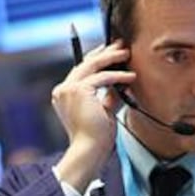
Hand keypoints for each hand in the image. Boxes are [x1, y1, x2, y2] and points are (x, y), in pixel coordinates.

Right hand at [51, 41, 134, 190]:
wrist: (89, 151)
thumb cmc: (96, 137)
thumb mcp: (103, 111)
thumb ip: (108, 95)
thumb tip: (121, 82)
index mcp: (65, 95)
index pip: (82, 71)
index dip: (98, 59)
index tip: (113, 53)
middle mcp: (63, 90)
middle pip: (86, 63)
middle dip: (105, 52)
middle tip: (121, 45)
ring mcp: (68, 89)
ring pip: (93, 65)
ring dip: (112, 57)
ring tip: (127, 54)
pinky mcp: (78, 90)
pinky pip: (102, 77)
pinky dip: (118, 75)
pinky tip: (131, 76)